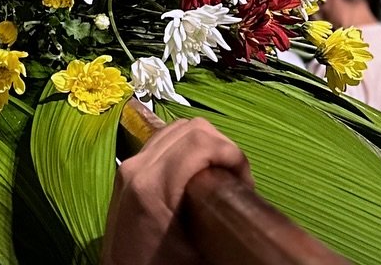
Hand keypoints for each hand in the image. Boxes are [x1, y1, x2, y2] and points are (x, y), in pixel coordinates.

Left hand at [101, 117, 251, 264]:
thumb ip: (221, 218)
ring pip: (175, 130)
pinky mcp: (128, 169)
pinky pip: (163, 142)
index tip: (245, 183)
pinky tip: (199, 177)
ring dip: (204, 146)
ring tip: (221, 179)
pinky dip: (186, 150)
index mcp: (153, 187)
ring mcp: (129, 165)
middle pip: (189, 129)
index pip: (200, 141)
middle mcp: (137, 167)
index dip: (232, 154)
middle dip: (221, 148)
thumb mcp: (200, 253)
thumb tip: (251, 207)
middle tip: (237, 182)